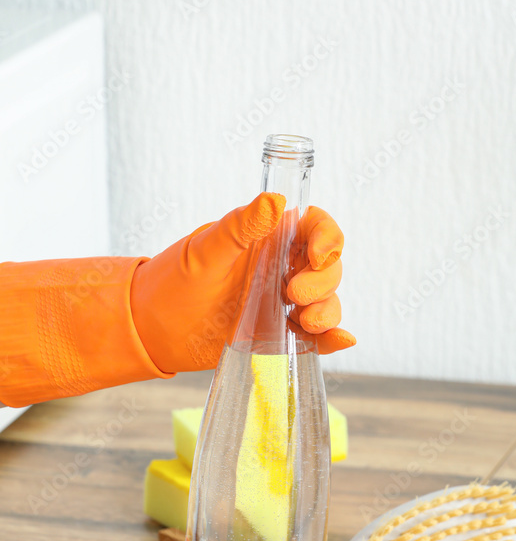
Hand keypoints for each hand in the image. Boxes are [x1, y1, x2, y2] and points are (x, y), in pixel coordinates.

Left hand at [130, 193, 355, 373]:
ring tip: (306, 322)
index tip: (319, 254)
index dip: (328, 237)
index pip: (314, 226)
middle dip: (323, 280)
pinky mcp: (277, 333)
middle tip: (293, 294)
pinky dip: (332, 338)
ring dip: (328, 310)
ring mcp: (280, 302)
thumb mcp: (205, 252)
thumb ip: (240, 227)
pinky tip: (340, 340)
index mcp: (267, 239)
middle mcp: (280, 267)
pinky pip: (315, 335)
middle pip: (327, 266)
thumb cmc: (172, 282)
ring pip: (326, 300)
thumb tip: (274, 200)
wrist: (151, 331)